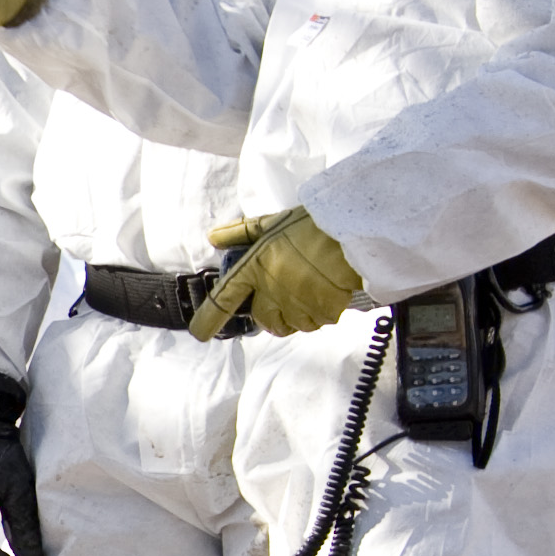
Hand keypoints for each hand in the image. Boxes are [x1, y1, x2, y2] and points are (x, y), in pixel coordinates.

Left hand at [193, 209, 364, 339]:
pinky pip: (317, 321)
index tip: (200, 332)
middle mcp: (271, 291)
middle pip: (262, 319)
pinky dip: (321, 311)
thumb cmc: (314, 225)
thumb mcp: (274, 223)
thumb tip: (215, 237)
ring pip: (291, 323)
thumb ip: (242, 233)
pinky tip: (329, 290)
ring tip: (312, 287)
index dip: (209, 318)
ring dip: (298, 313)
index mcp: (255, 267)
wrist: (355, 232)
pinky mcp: (322, 312)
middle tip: (287, 292)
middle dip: (271, 312)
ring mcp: (296, 304)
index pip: (224, 298)